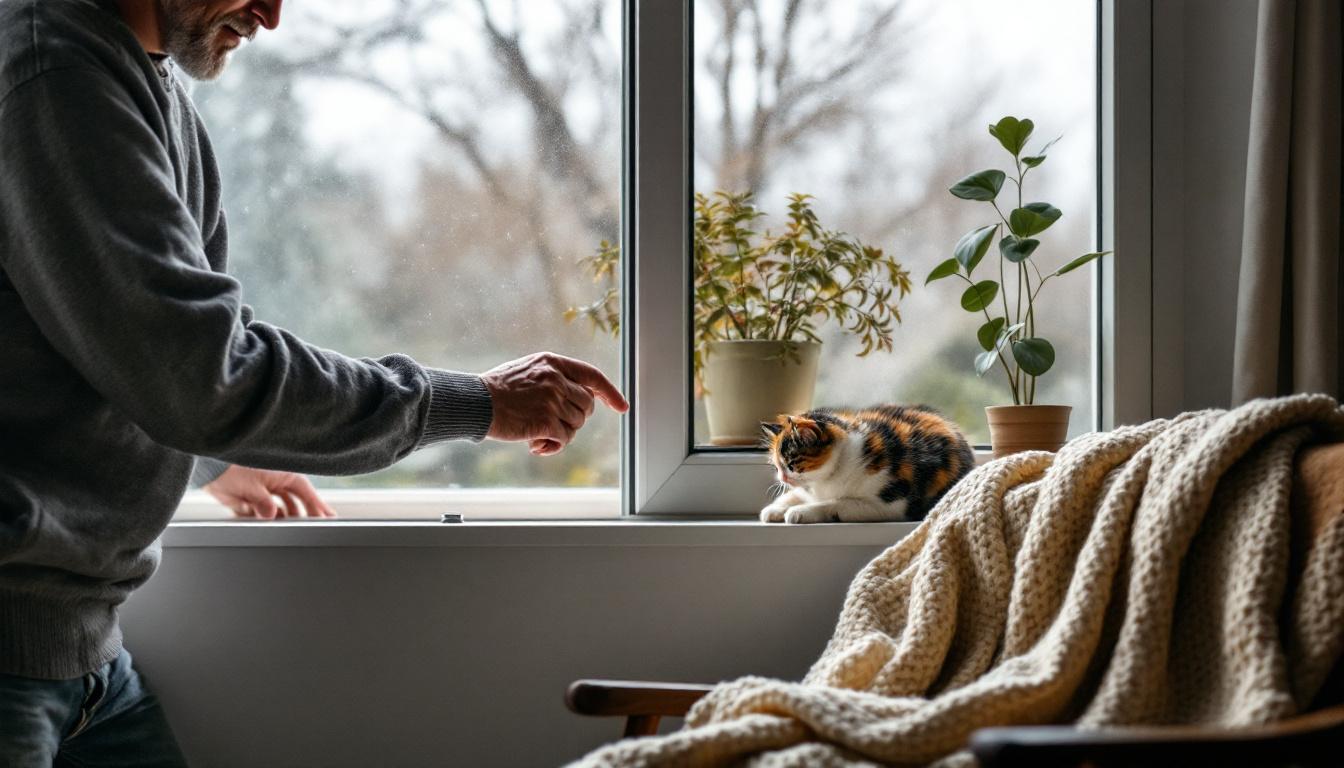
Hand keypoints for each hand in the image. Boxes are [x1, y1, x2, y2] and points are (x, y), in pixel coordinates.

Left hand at [203, 465, 336, 518]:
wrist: (206, 470)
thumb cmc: (231, 469)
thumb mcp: (251, 486)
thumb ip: (264, 503)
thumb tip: (272, 516)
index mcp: (282, 475)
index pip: (306, 492)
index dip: (318, 505)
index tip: (329, 516)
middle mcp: (275, 484)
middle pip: (296, 503)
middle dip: (302, 515)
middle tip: (312, 528)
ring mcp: (264, 492)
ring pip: (280, 511)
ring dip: (282, 519)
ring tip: (286, 529)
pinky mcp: (251, 501)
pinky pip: (263, 515)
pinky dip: (264, 520)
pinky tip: (266, 525)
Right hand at [480, 351, 628, 455]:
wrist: (474, 402)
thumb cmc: (497, 390)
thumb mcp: (528, 370)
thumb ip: (554, 378)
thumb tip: (582, 398)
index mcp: (553, 363)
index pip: (592, 376)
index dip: (610, 392)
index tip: (622, 406)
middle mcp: (556, 379)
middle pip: (586, 407)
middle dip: (575, 419)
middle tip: (555, 426)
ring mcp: (552, 399)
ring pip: (576, 425)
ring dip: (560, 434)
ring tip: (539, 435)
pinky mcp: (546, 420)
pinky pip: (563, 439)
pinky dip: (552, 446)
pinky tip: (535, 446)